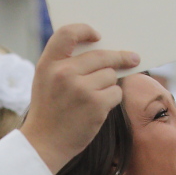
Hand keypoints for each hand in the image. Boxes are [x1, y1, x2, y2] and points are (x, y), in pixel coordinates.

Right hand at [20, 23, 138, 173]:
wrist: (43, 144)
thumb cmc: (49, 111)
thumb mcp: (46, 81)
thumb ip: (65, 63)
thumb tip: (102, 51)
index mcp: (48, 64)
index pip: (67, 33)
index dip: (85, 30)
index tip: (98, 36)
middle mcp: (63, 72)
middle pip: (101, 55)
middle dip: (119, 57)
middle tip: (132, 58)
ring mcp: (81, 88)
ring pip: (110, 75)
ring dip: (109, 85)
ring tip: (94, 98)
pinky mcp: (96, 104)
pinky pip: (116, 93)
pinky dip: (111, 99)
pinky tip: (98, 109)